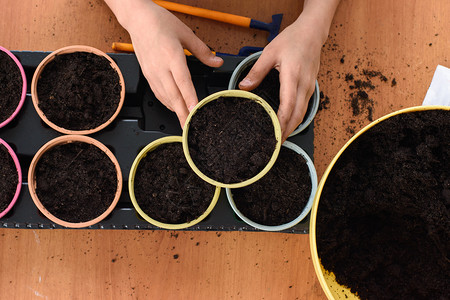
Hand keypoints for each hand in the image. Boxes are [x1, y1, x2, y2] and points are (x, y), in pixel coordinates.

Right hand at [105, 0, 222, 126]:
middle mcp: (160, 67)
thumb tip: (217, 61)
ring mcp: (152, 72)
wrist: (137, 19)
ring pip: (165, 97)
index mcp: (171, 55)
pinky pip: (158, 93)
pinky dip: (167, 103)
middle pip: (173, 95)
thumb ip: (202, 51)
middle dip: (182, 113)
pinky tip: (174, 108)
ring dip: (175, 111)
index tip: (195, 110)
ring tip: (184, 122)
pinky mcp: (147, 74)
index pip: (183, 82)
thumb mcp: (186, 33)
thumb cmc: (160, 23)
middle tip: (189, 128)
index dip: (189, 98)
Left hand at [238, 0, 339, 140]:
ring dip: (292, 127)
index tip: (274, 134)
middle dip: (287, 131)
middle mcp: (303, 85)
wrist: (313, 32)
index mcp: (292, 76)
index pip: (288, 105)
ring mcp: (309, 87)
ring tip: (279, 138)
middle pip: (297, 115)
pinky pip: (304, 107)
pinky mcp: (310, 87)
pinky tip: (287, 123)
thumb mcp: (270, 52)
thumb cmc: (292, 40)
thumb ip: (256, 71)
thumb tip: (243, 87)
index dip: (281, 122)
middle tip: (274, 144)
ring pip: (302, 113)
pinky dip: (296, 118)